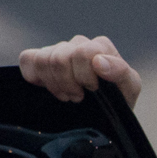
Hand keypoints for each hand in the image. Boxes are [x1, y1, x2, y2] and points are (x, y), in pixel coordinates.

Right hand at [18, 35, 141, 107]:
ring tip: (68, 96)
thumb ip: (121, 72)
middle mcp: (79, 43)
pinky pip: (27, 59)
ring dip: (54, 85)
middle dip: (69, 84)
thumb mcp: (129, 89)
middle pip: (60, 58)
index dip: (84, 77)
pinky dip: (35, 76)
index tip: (92, 91)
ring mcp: (58, 49)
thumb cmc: (118, 100)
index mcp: (101, 46)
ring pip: (43, 60)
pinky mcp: (39, 58)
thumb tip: (99, 62)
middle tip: (79, 97)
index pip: (83, 53)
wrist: (104, 115)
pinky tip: (49, 87)